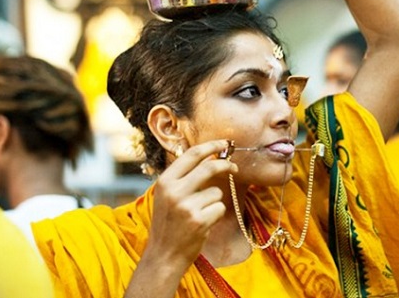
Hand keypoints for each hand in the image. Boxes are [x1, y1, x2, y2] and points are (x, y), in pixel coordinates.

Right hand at [144, 140, 237, 269]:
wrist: (164, 255)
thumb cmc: (168, 223)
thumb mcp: (167, 196)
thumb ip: (183, 177)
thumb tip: (210, 157)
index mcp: (165, 181)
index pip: (192, 154)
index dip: (212, 145)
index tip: (225, 143)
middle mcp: (174, 191)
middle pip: (209, 167)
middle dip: (226, 165)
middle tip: (234, 167)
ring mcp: (186, 206)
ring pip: (216, 191)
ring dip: (214, 201)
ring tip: (200, 214)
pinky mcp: (199, 220)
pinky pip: (219, 208)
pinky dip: (216, 215)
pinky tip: (203, 224)